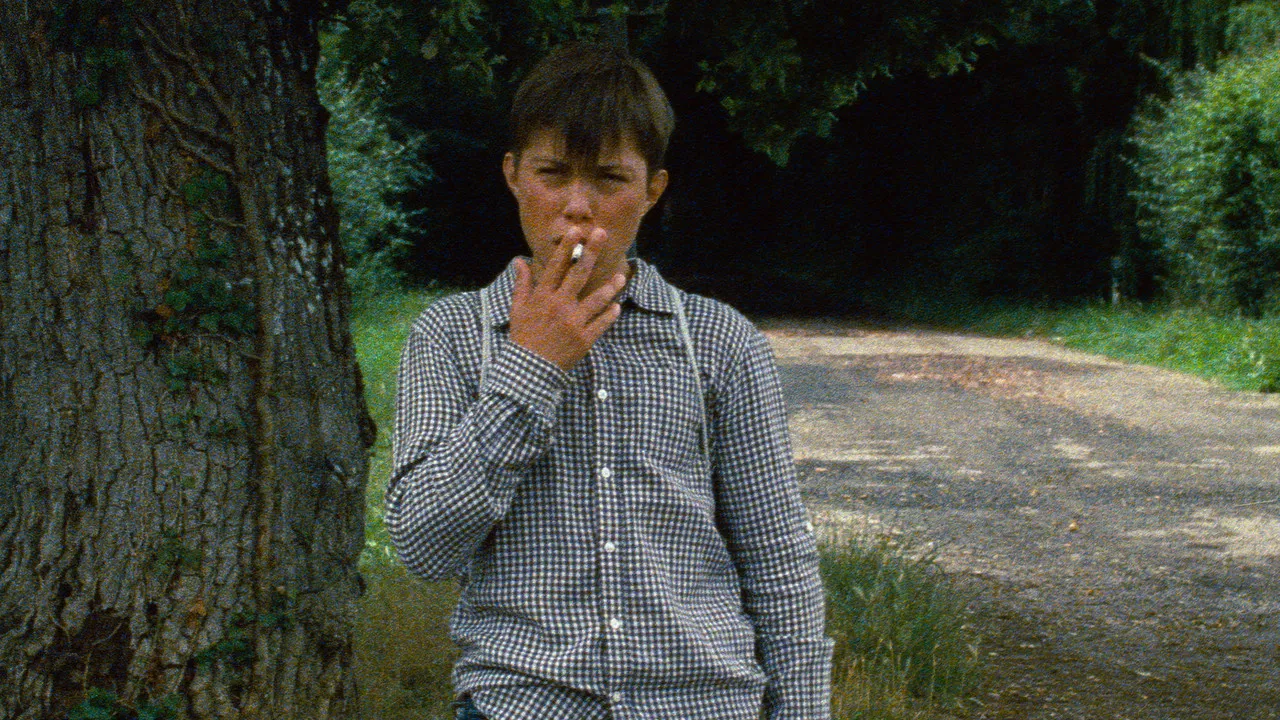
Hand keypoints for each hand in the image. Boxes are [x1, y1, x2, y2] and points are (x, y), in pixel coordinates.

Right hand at [509, 227, 625, 370]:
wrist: (529, 369)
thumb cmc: (523, 336)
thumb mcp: (518, 308)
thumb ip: (522, 283)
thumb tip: (519, 260)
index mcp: (543, 296)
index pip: (556, 266)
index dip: (567, 247)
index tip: (576, 230)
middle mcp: (560, 305)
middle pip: (580, 274)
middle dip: (592, 252)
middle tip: (603, 233)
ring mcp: (574, 322)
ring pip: (597, 299)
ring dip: (610, 287)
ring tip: (621, 276)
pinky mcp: (585, 339)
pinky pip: (602, 323)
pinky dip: (610, 314)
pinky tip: (617, 306)